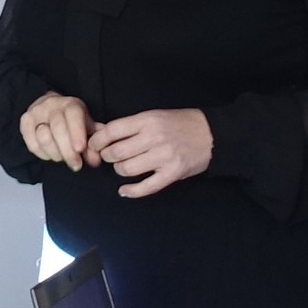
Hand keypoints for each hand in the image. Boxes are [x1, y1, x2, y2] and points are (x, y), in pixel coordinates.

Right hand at [17, 93, 94, 168]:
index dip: (77, 133)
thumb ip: (92, 144)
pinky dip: (43, 154)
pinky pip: (32, 144)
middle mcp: (52, 105)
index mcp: (70, 104)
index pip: (73, 116)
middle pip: (58, 129)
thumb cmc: (72, 122)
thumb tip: (95, 160)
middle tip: (75, 165)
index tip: (80, 149)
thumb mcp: (86, 128)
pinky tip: (50, 154)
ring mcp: (36, 113)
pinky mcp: (24, 122)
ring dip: (55, 154)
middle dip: (68, 151)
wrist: (51, 109)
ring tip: (62, 157)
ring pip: (44, 138)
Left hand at [94, 107, 213, 196]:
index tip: (94, 146)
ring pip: (126, 169)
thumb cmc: (180, 123)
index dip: (97, 141)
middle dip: (107, 157)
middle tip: (111, 157)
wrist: (213, 134)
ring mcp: (164, 157)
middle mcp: (154, 138)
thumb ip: (131, 126)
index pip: (111, 131)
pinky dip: (131, 191)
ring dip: (120, 170)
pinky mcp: (173, 173)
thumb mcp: (155, 116)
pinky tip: (124, 190)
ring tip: (124, 167)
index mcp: (147, 121)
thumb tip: (100, 134)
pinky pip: (146, 187)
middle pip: (115, 153)